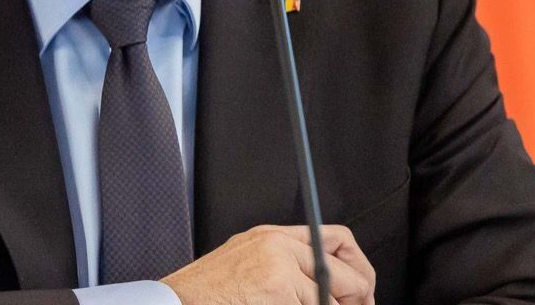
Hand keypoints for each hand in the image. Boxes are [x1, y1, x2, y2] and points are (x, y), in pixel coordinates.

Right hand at [161, 224, 375, 304]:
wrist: (174, 303)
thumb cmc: (204, 293)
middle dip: (359, 296)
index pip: (336, 239)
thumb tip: (328, 287)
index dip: (357, 266)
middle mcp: (278, 247)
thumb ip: (284, 264)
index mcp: (272, 237)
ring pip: (329, 299)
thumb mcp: (245, 262)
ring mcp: (279, 270)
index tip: (361, 289)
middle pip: (344, 270)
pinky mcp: (278, 291)